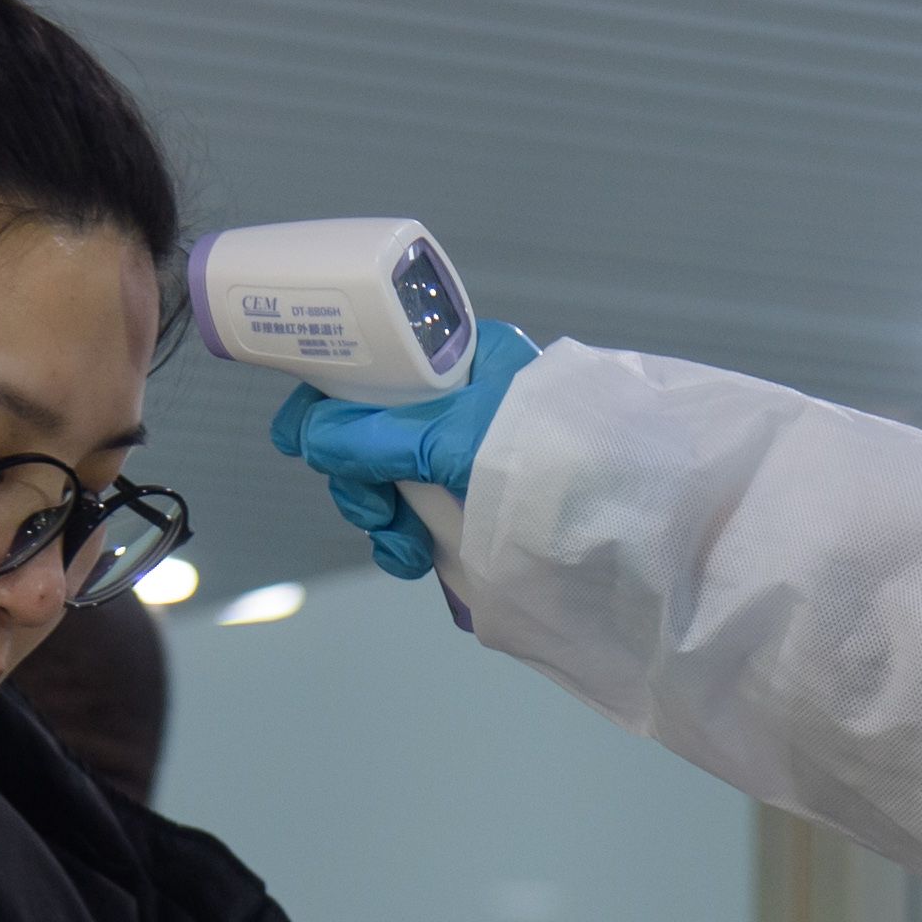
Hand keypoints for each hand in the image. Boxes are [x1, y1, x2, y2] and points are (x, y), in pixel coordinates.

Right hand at [268, 326, 540, 578]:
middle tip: (375, 510)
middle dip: (361, 478)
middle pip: (370, 431)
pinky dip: (407, 539)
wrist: (621, 523)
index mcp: (462, 362)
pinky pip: (418, 514)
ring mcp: (467, 455)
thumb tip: (308, 436)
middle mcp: (463, 401)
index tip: (299, 440)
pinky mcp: (474, 503)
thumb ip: (375, 436)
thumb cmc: (545, 457)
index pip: (373, 366)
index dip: (328, 400)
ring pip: (389, 479)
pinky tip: (417, 559)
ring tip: (405, 549)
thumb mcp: (450, 436)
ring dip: (382, 517)